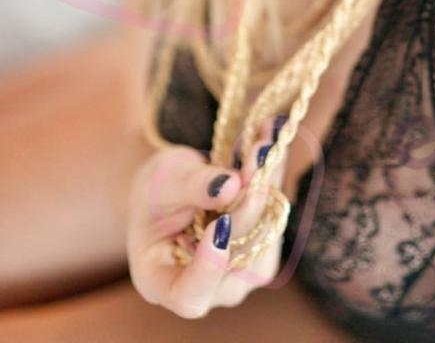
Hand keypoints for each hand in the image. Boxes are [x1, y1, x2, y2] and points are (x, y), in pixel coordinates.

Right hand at [126, 115, 288, 317]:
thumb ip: (191, 187)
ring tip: (266, 142)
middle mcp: (205, 288)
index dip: (208, 268)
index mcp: (161, 282)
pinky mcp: (261, 250)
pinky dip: (274, 179)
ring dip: (268, 184)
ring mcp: (238, 274)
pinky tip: (271, 142)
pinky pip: (275, 216)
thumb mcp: (162, 182)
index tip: (220, 225)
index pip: (190, 296)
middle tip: (257, 154)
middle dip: (248, 201)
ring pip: (264, 234)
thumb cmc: (154, 191)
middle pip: (236, 255)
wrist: (170, 188)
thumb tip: (232, 186)